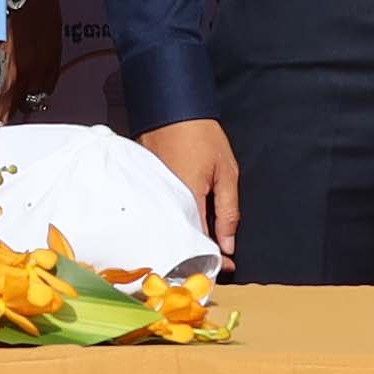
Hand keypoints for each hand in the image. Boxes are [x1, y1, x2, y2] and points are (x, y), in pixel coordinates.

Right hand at [139, 117, 239, 250]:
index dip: (215, 259)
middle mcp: (166, 200)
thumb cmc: (202, 136)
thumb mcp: (226, 172)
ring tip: (201, 248)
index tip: (228, 265)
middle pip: (180, 240)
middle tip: (215, 261)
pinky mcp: (145, 188)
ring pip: (168, 229)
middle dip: (198, 256)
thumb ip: (228, 211)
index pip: (200, 241)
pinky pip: (159, 214)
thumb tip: (228, 244)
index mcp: (188, 198)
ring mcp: (152, 194)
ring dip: (184, 241)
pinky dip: (172, 223)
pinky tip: (182, 227)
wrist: (171, 108)